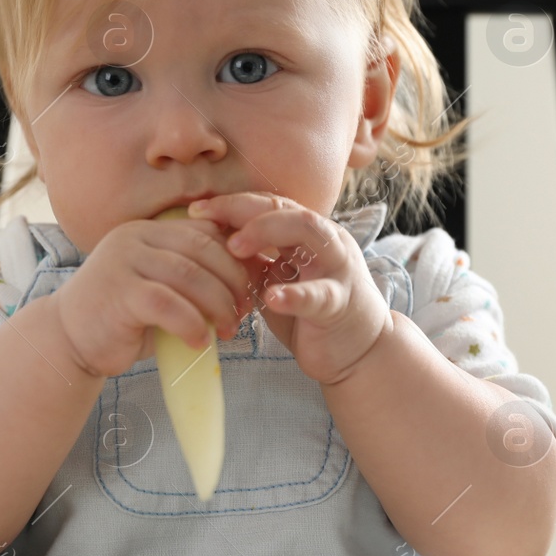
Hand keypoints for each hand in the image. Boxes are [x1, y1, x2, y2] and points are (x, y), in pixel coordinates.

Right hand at [52, 216, 254, 378]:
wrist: (68, 340)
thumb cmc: (124, 319)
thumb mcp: (163, 289)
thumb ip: (195, 278)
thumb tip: (251, 278)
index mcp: (150, 231)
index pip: (206, 232)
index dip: (236, 259)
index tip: (250, 289)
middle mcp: (136, 237)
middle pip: (203, 249)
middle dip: (232, 282)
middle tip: (243, 313)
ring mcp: (125, 261)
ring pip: (190, 275)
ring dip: (218, 306)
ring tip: (228, 330)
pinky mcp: (119, 292)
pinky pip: (168, 304)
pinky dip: (192, 324)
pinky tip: (200, 341)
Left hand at [187, 192, 389, 385]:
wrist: (359, 352)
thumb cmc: (314, 315)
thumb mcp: (278, 281)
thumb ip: (255, 261)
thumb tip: (208, 245)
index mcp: (310, 234)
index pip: (270, 204)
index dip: (232, 203)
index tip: (196, 210)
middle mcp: (328, 242)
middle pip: (286, 209)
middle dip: (242, 209)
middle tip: (205, 219)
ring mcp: (337, 269)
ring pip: (309, 233)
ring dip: (267, 232)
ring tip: (233, 247)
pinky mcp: (340, 304)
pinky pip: (319, 294)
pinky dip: (294, 294)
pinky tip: (270, 298)